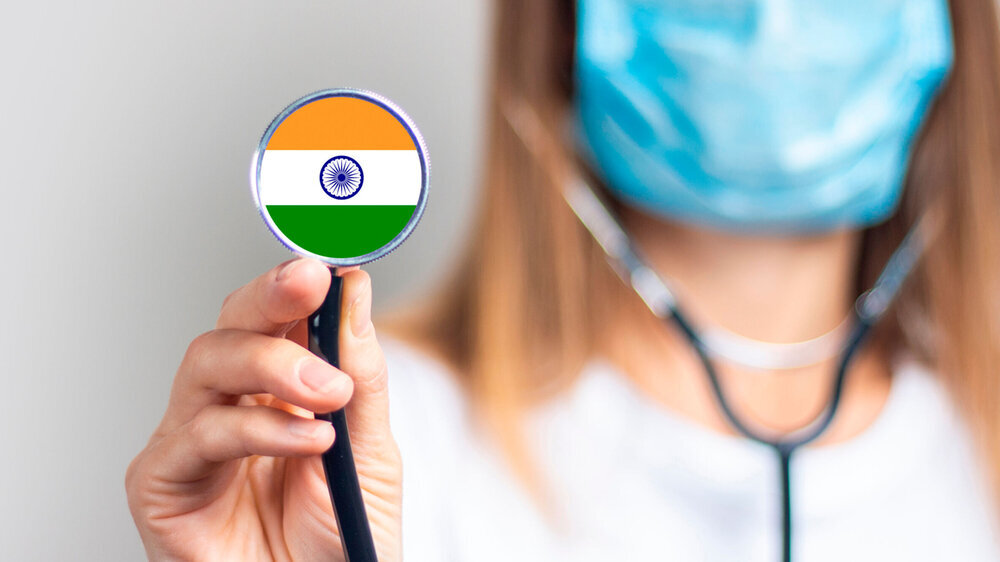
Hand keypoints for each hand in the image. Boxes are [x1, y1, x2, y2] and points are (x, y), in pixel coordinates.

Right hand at [126, 259, 401, 560]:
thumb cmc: (339, 539)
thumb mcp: (370, 450)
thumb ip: (362, 374)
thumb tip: (354, 291)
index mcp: (281, 389)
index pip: (278, 316)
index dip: (295, 282)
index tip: (328, 260)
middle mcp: (233, 404)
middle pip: (232, 324)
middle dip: (269, 295)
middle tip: (309, 281)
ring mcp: (195, 439)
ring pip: (208, 362)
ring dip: (273, 365)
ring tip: (328, 395)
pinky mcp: (164, 482)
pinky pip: (200, 434)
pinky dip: (258, 429)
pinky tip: (306, 439)